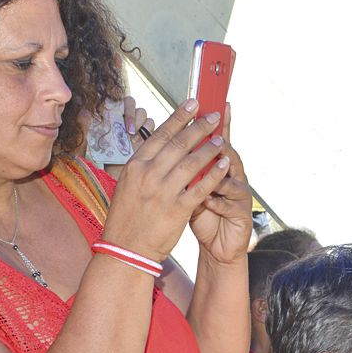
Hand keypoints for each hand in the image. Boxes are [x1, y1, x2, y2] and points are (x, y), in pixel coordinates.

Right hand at [104, 99, 230, 260]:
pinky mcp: (177, 209)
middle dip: (199, 126)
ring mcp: (163, 192)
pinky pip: (201, 187)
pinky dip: (215, 174)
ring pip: (192, 163)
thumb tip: (162, 146)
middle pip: (178, 144)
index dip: (179, 117)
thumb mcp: (129, 185)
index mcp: (135, 166)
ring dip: (209, 148)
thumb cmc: (128, 217)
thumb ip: (145, 166)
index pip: (161, 134)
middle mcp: (148, 175)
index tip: (193, 103)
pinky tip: (225, 165)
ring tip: (222, 139)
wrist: (126, 249)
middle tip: (213, 116)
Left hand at [188, 107, 251, 265]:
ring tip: (209, 168)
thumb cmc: (201, 214)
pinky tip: (207, 200)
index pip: (217, 139)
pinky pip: (230, 204)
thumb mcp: (189, 187)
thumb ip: (184, 166)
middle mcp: (233, 176)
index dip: (216, 122)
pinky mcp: (242, 214)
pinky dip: (218, 201)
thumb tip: (167, 141)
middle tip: (209, 132)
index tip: (213, 103)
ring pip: (232, 178)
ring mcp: (240, 194)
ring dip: (218, 173)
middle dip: (218, 142)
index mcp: (219, 166)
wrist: (217, 246)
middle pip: (228, 153)